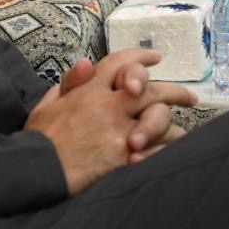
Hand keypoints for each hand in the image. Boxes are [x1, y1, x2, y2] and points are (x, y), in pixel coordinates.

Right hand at [25, 50, 196, 193]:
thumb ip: (70, 82)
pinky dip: (166, 150)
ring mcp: (119, 132)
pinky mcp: (125, 157)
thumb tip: (87, 63)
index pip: (120, 63)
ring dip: (173, 124)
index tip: (155, 57)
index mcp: (89, 90)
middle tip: (190, 96)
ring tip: (183, 131)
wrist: (38, 171)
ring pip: (160, 118)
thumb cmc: (40, 140)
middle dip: (174, 90)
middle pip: (151, 89)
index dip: (140, 57)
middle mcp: (109, 107)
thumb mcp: (47, 104)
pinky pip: (157, 150)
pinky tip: (172, 152)